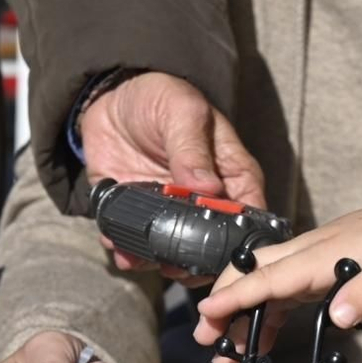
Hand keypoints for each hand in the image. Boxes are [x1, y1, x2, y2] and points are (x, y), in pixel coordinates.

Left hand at [80, 71, 266, 278]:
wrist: (113, 100)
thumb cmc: (161, 99)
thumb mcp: (182, 113)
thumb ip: (193, 150)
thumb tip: (208, 189)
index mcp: (232, 179)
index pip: (248, 218)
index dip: (239, 242)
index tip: (219, 255)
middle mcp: (207, 204)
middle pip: (212, 247)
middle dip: (193, 262)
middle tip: (172, 264)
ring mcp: (173, 214)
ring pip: (174, 254)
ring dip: (155, 260)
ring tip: (136, 254)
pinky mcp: (142, 217)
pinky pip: (137, 245)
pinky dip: (127, 252)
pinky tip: (117, 245)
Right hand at [193, 199, 361, 362]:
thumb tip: (337, 317)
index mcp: (321, 256)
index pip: (268, 276)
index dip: (235, 295)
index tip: (208, 314)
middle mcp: (307, 255)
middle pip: (252, 274)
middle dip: (223, 304)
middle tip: (206, 339)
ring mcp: (310, 261)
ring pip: (262, 284)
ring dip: (240, 315)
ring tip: (226, 352)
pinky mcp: (317, 269)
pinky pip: (280, 291)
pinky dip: (264, 315)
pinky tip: (259, 341)